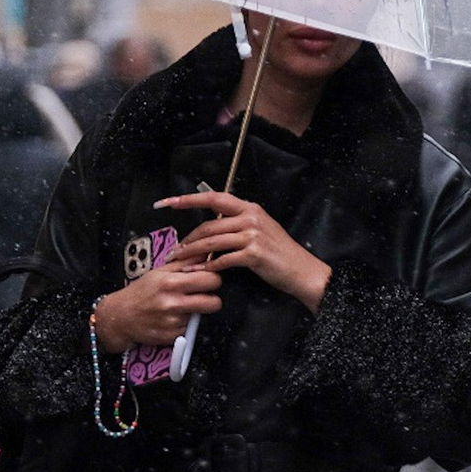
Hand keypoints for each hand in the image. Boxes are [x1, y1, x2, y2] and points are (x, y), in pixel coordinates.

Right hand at [93, 258, 222, 353]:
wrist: (119, 317)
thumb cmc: (140, 292)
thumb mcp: (160, 272)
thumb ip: (185, 262)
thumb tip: (206, 252)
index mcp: (171, 283)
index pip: (211, 280)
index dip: (213, 279)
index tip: (208, 280)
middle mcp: (172, 303)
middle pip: (214, 303)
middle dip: (212, 299)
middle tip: (202, 296)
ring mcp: (173, 322)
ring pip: (203, 317)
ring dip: (196, 312)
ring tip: (181, 307)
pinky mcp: (172, 337)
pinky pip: (190, 329)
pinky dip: (185, 325)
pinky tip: (173, 318)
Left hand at [156, 191, 332, 310]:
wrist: (302, 270)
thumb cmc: (280, 253)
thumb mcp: (261, 230)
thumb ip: (238, 225)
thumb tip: (213, 227)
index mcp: (251, 208)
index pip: (214, 198)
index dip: (189, 199)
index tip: (168, 201)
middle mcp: (251, 217)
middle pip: (209, 225)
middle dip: (187, 239)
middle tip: (173, 251)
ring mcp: (253, 235)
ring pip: (211, 242)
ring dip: (192, 254)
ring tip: (180, 263)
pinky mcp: (253, 254)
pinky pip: (222, 260)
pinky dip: (208, 267)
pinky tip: (199, 272)